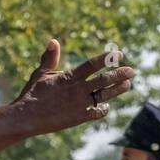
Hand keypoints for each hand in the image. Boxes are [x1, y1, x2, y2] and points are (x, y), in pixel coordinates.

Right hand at [9, 40, 134, 136]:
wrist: (27, 117)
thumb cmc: (33, 93)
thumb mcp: (41, 73)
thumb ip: (50, 58)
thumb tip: (53, 41)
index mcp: (69, 77)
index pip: (92, 65)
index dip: (107, 59)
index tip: (120, 54)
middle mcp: (78, 90)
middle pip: (104, 81)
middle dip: (119, 75)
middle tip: (132, 71)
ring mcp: (80, 105)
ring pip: (104, 96)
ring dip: (117, 90)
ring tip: (128, 84)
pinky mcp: (79, 118)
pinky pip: (96, 113)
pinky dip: (103, 109)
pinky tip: (107, 105)